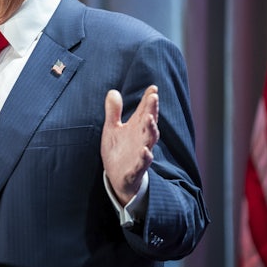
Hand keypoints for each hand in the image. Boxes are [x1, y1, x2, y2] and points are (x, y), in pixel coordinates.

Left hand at [101, 85, 159, 205]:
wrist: (117, 177)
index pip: (145, 111)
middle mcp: (142, 139)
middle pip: (149, 124)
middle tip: (153, 97)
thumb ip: (114, 111)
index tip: (152, 88)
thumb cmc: (119, 150)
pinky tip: (145, 151)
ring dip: (151, 130)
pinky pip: (142, 164)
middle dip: (151, 110)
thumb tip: (112, 91)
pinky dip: (144, 158)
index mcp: (137, 128)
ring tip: (149, 119)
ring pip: (149, 142)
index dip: (149, 100)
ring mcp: (140, 154)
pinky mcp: (135, 169)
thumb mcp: (112, 129)